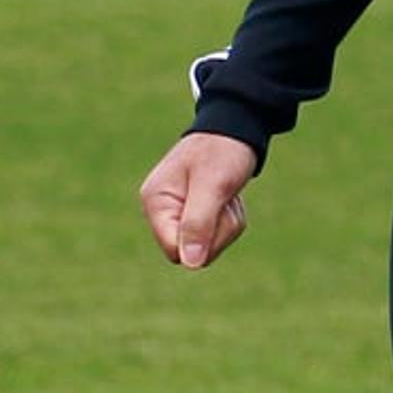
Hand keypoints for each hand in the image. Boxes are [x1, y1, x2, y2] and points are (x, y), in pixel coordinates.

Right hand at [139, 132, 254, 269]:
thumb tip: (190, 264)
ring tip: (226, 195)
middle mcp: (161, 211)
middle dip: (218, 231)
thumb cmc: (222, 152)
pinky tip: (227, 197)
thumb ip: (199, 223)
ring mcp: (177, 214)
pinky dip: (229, 220)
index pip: (175, 250)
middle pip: (192, 254)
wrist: (236, 128)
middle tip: (224, 199)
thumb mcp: (213, 186)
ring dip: (227, 224)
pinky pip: (215, 237)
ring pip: (207, 248)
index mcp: (155, 201)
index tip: (216, 210)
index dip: (202, 239)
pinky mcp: (193, 215)